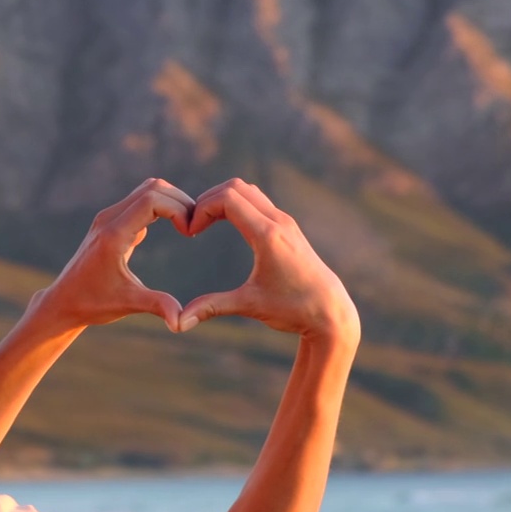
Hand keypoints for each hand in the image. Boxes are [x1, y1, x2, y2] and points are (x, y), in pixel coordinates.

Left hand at [34, 178, 194, 331]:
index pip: (152, 199)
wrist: (63, 302)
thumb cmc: (92, 304)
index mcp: (113, 234)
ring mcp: (107, 219)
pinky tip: (174, 229)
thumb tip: (181, 323)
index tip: (190, 232)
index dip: (178, 209)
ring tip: (187, 227)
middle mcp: (108, 219)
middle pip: (152, 188)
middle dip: (179, 202)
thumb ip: (157, 306)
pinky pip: (140, 202)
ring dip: (171, 202)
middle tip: (195, 226)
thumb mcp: (128, 304)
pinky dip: (161, 208)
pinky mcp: (110, 223)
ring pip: (146, 191)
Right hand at [180, 179, 358, 340]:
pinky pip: (256, 201)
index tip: (190, 231)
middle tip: (192, 225)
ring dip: (221, 200)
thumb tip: (179, 324)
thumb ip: (212, 308)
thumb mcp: (249, 306)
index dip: (201, 208)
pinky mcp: (287, 227)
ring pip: (247, 190)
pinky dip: (235, 204)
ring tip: (204, 224)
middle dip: (207, 200)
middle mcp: (278, 222)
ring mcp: (285, 222)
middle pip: (235, 187)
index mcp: (267, 236)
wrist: (331, 312)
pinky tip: (223, 226)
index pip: (228, 199)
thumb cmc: (292, 309)